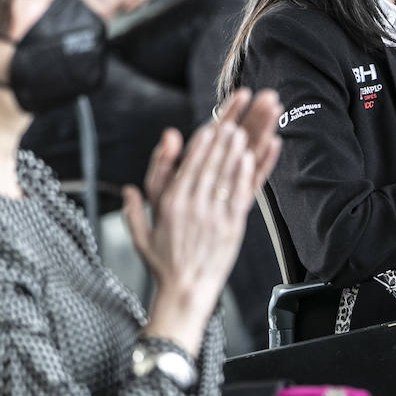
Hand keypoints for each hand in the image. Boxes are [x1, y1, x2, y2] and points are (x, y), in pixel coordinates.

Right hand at [123, 89, 281, 355]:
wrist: (185, 295)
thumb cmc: (162, 263)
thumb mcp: (141, 232)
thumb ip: (141, 202)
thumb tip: (136, 184)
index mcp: (171, 202)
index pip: (192, 160)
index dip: (209, 134)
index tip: (220, 114)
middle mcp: (194, 204)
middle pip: (215, 157)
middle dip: (232, 125)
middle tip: (248, 100)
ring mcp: (216, 215)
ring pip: (232, 170)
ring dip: (246, 139)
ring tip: (258, 115)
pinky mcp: (234, 226)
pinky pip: (244, 192)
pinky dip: (253, 170)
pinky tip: (259, 151)